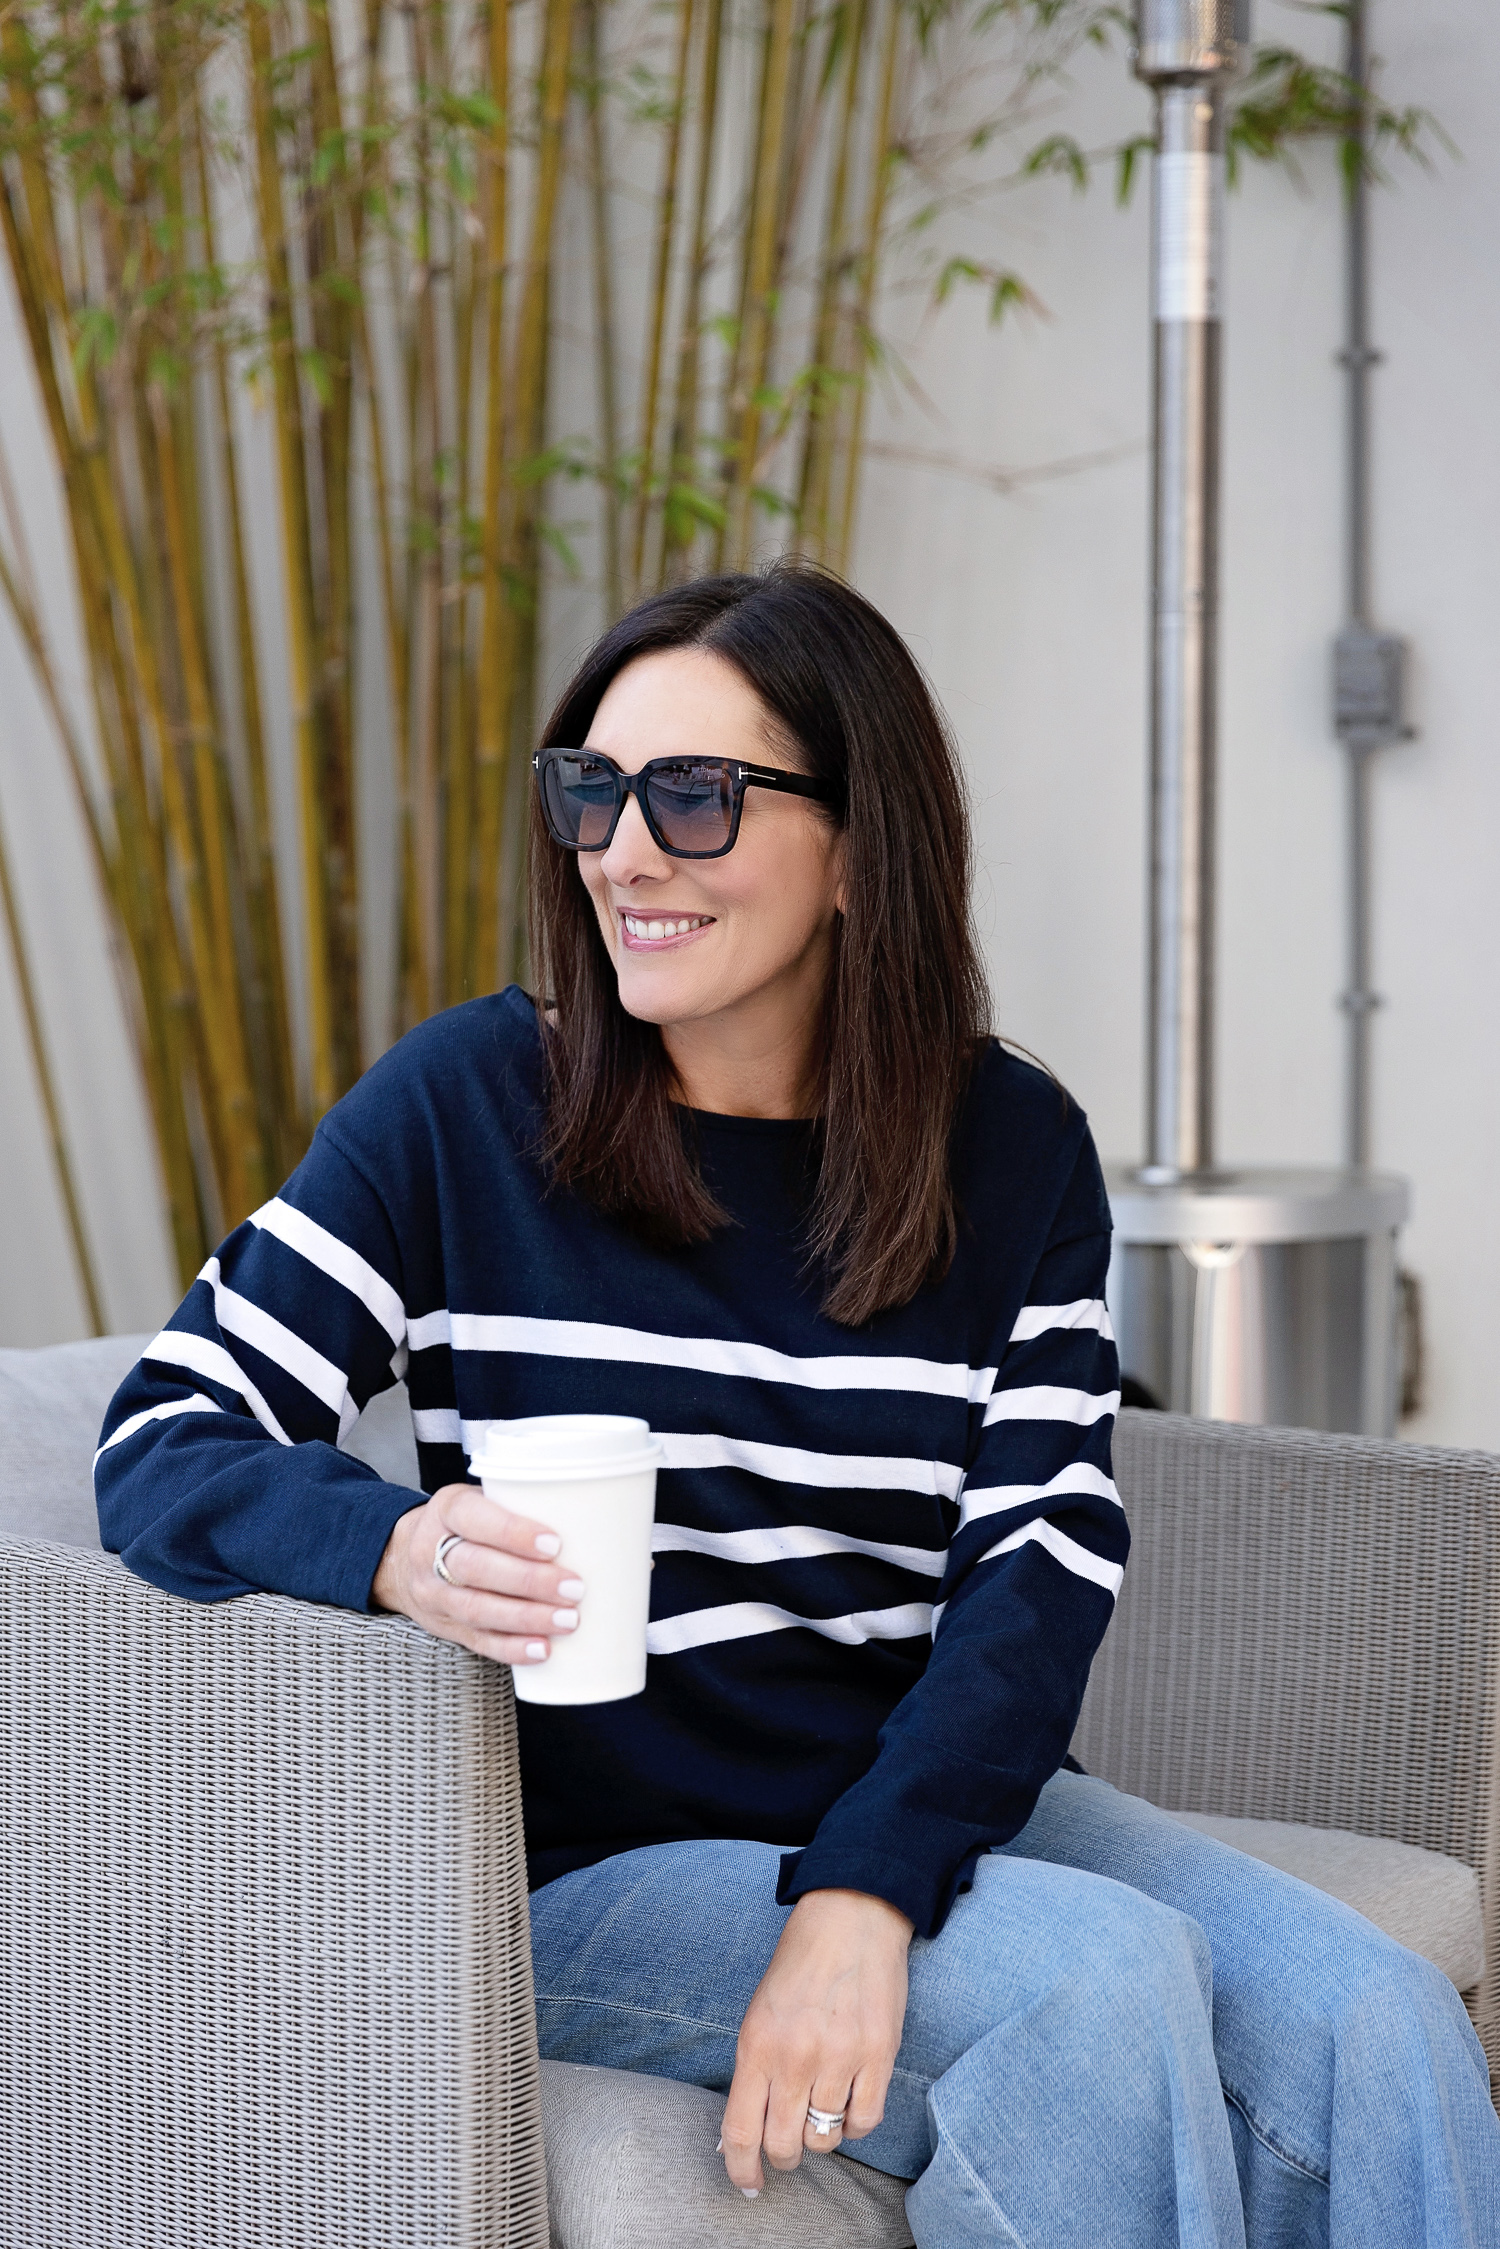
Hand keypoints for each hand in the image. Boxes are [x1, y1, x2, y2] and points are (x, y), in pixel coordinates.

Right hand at [371, 1483, 582, 1668]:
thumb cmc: (466, 1525)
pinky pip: (478, 1641)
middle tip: (574, 1588)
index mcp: (447, 1510)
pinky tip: (542, 1650)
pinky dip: (512, 1648)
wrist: (405, 1557)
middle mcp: (432, 1551)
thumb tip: (603, 1527)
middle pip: (475, 1568)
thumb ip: (524, 1508)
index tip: (555, 1544)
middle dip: (529, 1581)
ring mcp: (435, 1594)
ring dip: (526, 1618)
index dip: (512, 1532)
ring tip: (568, 1621)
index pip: (473, 1518)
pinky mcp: (444, 1627)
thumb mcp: (483, 1500)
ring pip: (477, 1609)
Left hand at [720, 1889, 912, 2195]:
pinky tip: (850, 2098)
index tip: (748, 2183)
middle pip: (785, 2145)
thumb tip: (743, 2133)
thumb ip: (753, 2070)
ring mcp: (840, 2057)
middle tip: (789, 2143)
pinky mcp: (879, 2055)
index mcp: (757, 2043)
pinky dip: (855, 2122)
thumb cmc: (800, 1963)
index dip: (741, 2168)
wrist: (851, 1915)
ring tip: (823, 2104)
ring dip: (822, 2134)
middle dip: (785, 2155)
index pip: (741, 2131)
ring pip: (826, 2139)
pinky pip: (865, 2121)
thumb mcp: (759, 2012)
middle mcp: (795, 2056)